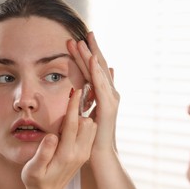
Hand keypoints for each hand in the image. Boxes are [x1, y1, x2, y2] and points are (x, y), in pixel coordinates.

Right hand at [21, 89, 96, 188]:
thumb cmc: (36, 180)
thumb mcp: (33, 169)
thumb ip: (43, 153)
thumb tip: (52, 136)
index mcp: (66, 154)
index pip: (72, 125)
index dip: (73, 106)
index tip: (76, 90)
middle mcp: (79, 153)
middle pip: (87, 123)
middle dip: (80, 109)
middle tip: (72, 97)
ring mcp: (84, 153)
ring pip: (92, 127)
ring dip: (84, 116)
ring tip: (73, 107)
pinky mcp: (85, 153)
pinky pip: (91, 132)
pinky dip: (86, 123)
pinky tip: (76, 119)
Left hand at [67, 32, 119, 156]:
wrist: (99, 155)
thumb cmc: (91, 137)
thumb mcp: (87, 114)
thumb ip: (88, 100)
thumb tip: (86, 89)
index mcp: (104, 95)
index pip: (94, 71)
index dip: (87, 56)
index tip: (78, 42)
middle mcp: (110, 94)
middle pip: (99, 68)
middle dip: (91, 50)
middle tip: (85, 33)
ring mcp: (110, 100)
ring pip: (100, 74)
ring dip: (91, 56)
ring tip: (84, 40)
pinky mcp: (108, 108)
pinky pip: (101, 87)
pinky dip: (96, 73)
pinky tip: (91, 60)